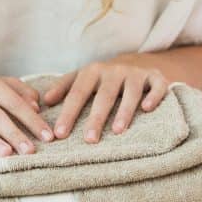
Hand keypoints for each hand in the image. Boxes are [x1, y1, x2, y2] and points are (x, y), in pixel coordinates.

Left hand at [43, 60, 168, 142]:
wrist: (138, 61)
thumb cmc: (103, 78)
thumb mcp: (82, 77)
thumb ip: (63, 87)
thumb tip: (45, 101)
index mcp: (92, 72)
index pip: (77, 94)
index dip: (68, 113)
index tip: (59, 134)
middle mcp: (114, 71)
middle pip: (103, 96)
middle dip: (96, 118)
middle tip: (89, 140)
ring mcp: (136, 74)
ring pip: (130, 92)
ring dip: (124, 110)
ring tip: (117, 130)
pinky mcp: (156, 77)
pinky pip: (156, 86)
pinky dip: (154, 96)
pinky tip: (147, 109)